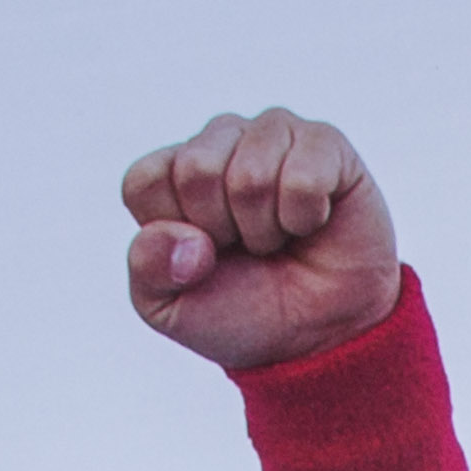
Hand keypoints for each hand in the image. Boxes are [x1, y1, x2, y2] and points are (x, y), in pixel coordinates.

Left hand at [120, 107, 403, 373]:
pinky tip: (311, 223)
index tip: (200, 259)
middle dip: (224, 230)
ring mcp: (272, 135)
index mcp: (173, 170)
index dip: (173, 236)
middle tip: (248, 248)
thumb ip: (147, 268)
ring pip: (251, 176)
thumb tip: (188, 237)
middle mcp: (219, 141)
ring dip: (266, 229)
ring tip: (279, 237)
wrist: (319, 336)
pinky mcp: (325, 144)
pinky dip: (305, 218)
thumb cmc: (245, 312)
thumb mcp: (170, 308)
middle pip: (197, 170)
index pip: (146, 181)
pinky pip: (302, 177)